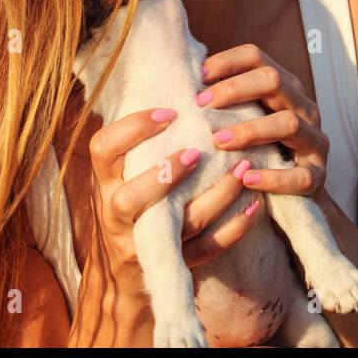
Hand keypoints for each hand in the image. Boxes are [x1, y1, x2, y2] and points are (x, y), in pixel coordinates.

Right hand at [68, 105, 262, 345]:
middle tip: (197, 152)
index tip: (168, 112)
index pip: (103, 149)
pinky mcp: (173, 263)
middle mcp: (117, 215)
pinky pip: (206, 250)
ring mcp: (145, 244)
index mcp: (104, 182)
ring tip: (242, 170)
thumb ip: (136, 140)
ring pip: (179, 224)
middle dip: (165, 174)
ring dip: (215, 197)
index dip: (132, 129)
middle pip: (130, 199)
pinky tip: (255, 205)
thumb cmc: (128, 202)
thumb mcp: (119, 173)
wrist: (124, 274)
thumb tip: (169, 83)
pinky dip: (233, 229)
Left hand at [198, 43, 330, 206]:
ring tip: (220, 141)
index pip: (256, 57)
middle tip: (201, 104)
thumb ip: (223, 102)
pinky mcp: (318, 175)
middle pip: (273, 80)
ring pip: (289, 123)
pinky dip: (273, 177)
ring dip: (251, 130)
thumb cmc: (259, 149)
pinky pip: (301, 176)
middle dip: (235, 89)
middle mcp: (303, 106)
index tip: (198, 75)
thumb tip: (180, 83)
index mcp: (283, 86)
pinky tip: (247, 179)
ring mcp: (314, 140)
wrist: (296, 194)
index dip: (227, 61)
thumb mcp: (244, 119)